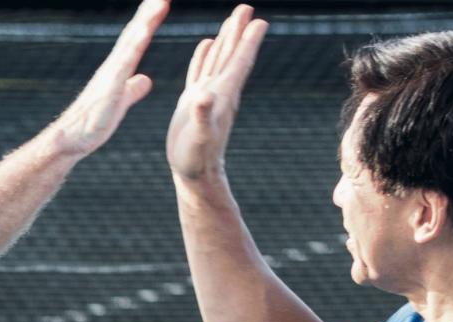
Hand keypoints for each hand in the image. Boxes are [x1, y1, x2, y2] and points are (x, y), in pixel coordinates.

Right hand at [46, 0, 168, 157]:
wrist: (69, 139)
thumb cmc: (92, 124)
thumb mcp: (120, 103)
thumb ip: (133, 90)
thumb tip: (146, 80)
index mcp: (118, 69)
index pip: (136, 40)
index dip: (149, 20)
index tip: (161, 2)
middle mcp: (113, 65)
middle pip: (135, 32)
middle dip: (149, 11)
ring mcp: (110, 74)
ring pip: (132, 41)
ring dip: (147, 20)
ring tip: (162, 1)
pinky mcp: (109, 86)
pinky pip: (125, 62)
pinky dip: (136, 44)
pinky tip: (146, 31)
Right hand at [166, 5, 267, 182]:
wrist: (192, 173)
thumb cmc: (196, 158)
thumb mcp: (199, 137)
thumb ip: (203, 116)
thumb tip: (204, 96)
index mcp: (223, 95)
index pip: (239, 62)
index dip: (249, 41)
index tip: (260, 20)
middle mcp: (218, 91)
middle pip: (231, 55)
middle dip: (239, 31)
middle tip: (246, 7)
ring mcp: (206, 95)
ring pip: (217, 59)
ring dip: (225, 39)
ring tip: (232, 19)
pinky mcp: (192, 101)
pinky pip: (200, 71)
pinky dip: (203, 56)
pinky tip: (206, 44)